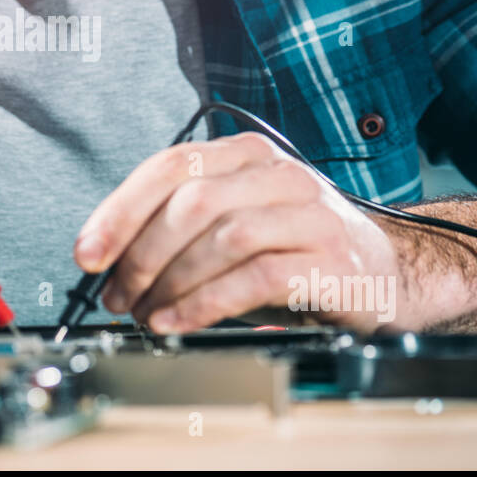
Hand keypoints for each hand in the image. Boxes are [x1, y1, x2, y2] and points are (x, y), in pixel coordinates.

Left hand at [75, 132, 404, 333]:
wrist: (388, 274)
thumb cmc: (299, 251)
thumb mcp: (239, 221)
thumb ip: (183, 224)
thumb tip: (110, 256)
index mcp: (248, 155)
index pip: (170, 166)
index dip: (119, 210)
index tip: (87, 252)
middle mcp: (279, 175)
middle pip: (191, 203)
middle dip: (139, 254)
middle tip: (116, 294)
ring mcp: (309, 215)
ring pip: (220, 238)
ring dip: (169, 282)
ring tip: (145, 313)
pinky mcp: (329, 261)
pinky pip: (253, 279)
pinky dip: (204, 304)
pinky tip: (178, 321)